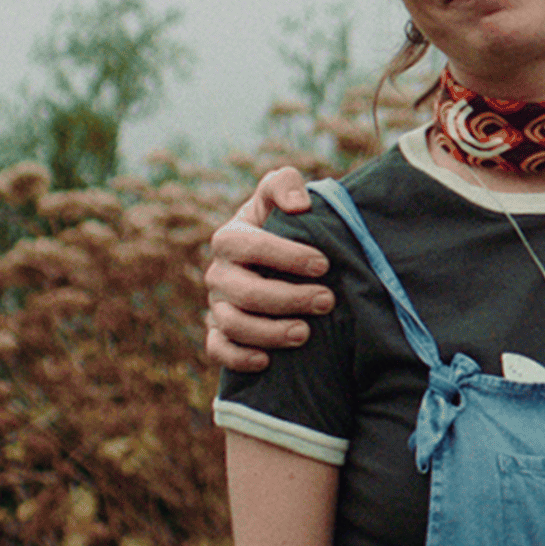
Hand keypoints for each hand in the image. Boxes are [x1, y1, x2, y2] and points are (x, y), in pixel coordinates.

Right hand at [204, 167, 331, 371]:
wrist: (275, 259)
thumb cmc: (283, 223)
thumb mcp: (282, 195)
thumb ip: (285, 184)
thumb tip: (299, 205)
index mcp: (230, 238)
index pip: (250, 246)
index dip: (286, 256)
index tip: (323, 264)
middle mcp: (219, 273)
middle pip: (245, 292)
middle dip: (288, 299)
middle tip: (327, 301)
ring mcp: (217, 305)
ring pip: (232, 325)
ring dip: (269, 332)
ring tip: (305, 333)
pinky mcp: (219, 332)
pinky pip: (218, 350)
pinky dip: (238, 358)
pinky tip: (267, 361)